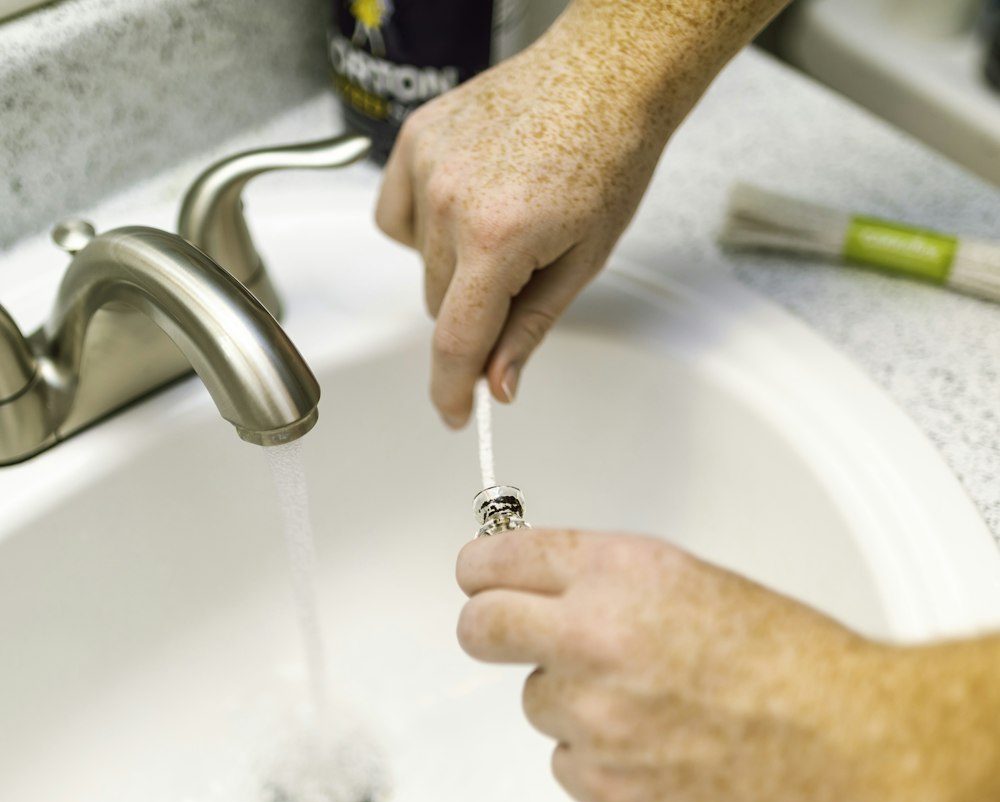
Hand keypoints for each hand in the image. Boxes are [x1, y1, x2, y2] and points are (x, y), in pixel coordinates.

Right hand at [375, 15, 672, 426]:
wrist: (606, 77)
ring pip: (420, 265)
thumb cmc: (609, 159)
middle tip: (519, 279)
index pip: (457, 339)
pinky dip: (423, 229)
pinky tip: (464, 209)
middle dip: (474, 314)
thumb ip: (529, 328)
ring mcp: (426, 165)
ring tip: (502, 227)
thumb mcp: (582, 262)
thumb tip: (499, 383)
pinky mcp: (415, 139)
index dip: (452, 389)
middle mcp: (450, 201)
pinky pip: (398, 217)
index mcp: (499, 237)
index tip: (454, 414)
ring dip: (452, 269)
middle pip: (439, 305)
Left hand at [456, 529, 999, 801]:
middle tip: (510, 633)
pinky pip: (566, 762)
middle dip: (489, 627)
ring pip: (535, 702)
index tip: (479, 577)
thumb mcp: (690, 580)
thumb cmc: (791, 659)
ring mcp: (594, 716)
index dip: (481, 569)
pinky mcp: (605, 787)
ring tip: (644, 703)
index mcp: (618, 572)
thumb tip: (547, 589)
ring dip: (570, 700)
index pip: (495, 560)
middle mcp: (593, 637)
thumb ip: (607, 581)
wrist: (850, 743)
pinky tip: (654, 747)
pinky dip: (596, 757)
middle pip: (480, 628)